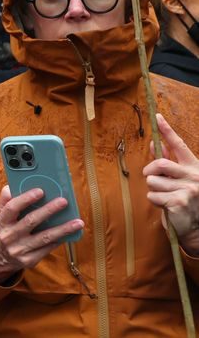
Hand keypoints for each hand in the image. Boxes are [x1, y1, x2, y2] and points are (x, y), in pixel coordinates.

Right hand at [0, 185, 82, 283]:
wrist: (3, 257)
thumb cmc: (8, 229)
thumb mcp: (2, 215)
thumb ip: (7, 201)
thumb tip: (12, 186)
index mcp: (1, 221)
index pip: (12, 208)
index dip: (26, 199)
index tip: (41, 191)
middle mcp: (9, 236)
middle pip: (31, 221)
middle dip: (48, 210)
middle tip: (63, 201)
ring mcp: (19, 249)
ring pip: (44, 237)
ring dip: (63, 229)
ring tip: (78, 222)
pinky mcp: (29, 260)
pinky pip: (48, 248)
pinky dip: (60, 240)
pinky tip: (70, 234)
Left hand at [144, 114, 198, 252]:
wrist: (195, 228)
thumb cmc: (185, 200)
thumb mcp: (180, 179)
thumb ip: (168, 163)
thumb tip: (153, 145)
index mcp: (195, 167)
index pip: (179, 146)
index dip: (167, 131)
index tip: (157, 117)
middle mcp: (194, 176)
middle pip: (159, 164)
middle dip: (150, 172)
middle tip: (154, 180)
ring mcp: (189, 189)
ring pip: (153, 182)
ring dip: (153, 190)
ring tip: (166, 197)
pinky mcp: (179, 202)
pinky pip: (152, 196)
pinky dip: (155, 202)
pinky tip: (167, 206)